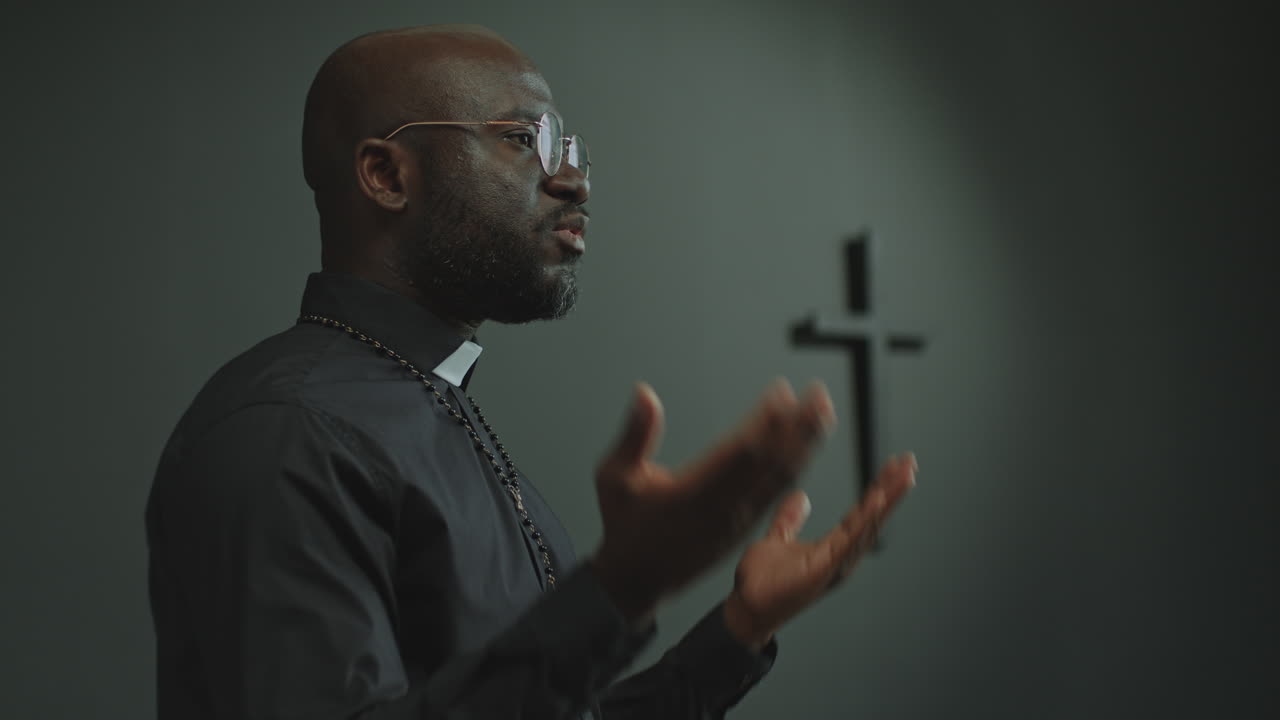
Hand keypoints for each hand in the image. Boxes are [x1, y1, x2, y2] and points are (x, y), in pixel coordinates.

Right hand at [590, 380, 835, 620]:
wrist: (636, 581)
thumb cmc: (624, 524)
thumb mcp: (614, 478)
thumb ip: (634, 435)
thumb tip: (644, 393)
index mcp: (692, 496)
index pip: (739, 453)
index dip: (765, 422)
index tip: (783, 393)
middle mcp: (722, 510)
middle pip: (770, 464)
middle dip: (798, 428)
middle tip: (818, 397)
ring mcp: (736, 521)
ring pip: (778, 479)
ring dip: (803, 446)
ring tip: (821, 414)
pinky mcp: (743, 527)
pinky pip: (774, 493)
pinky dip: (792, 466)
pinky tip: (804, 447)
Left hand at [722, 453, 916, 648]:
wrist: (745, 610)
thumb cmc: (761, 583)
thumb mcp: (777, 540)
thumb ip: (790, 519)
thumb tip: (801, 496)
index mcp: (833, 549)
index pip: (861, 513)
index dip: (878, 490)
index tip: (893, 466)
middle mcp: (841, 557)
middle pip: (872, 518)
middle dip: (892, 490)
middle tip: (909, 463)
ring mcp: (835, 564)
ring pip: (867, 527)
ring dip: (886, 500)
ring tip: (903, 476)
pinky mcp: (824, 570)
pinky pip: (848, 540)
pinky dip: (865, 520)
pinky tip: (877, 500)